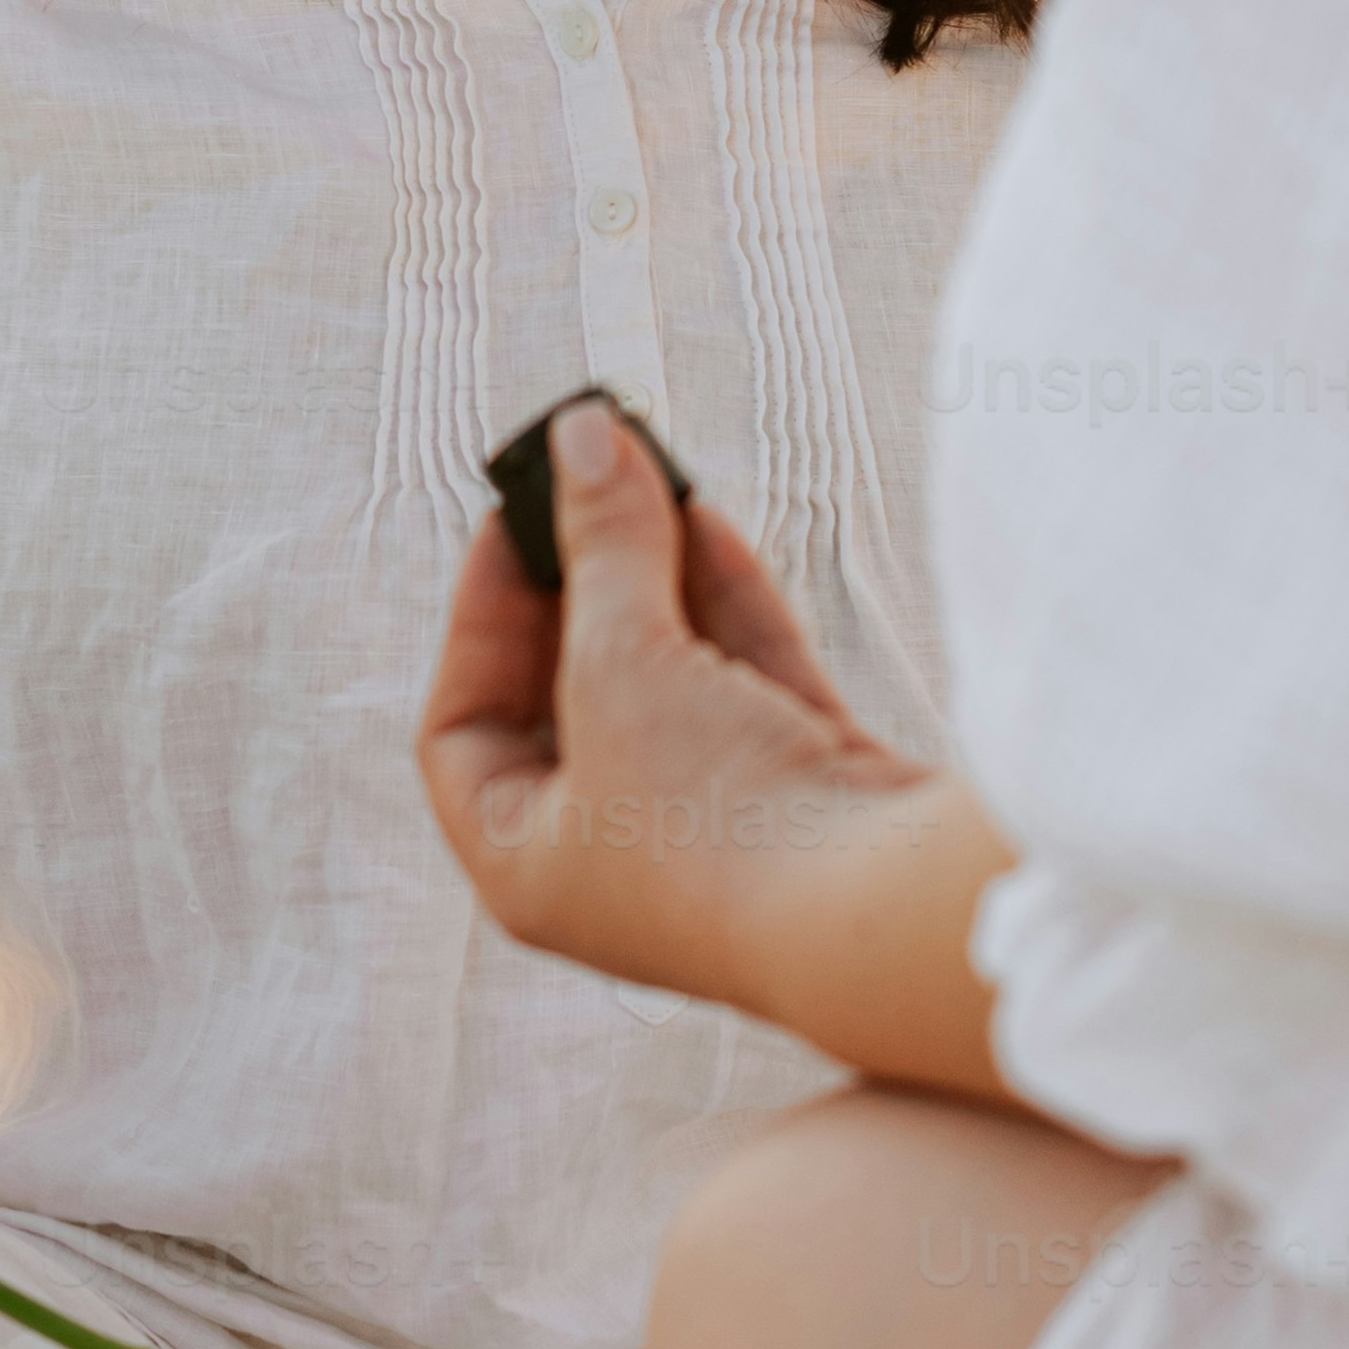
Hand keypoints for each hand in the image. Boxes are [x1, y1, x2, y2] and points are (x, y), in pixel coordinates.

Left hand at [417, 397, 941, 1021]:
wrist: (883, 911)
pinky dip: (728, 608)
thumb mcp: (618, 660)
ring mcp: (717, 830)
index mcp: (530, 866)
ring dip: (658, 578)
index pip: (466, 730)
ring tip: (651, 473)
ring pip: (669, 681)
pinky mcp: (805, 798)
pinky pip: (746, 687)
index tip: (508, 521)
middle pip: (572, 695)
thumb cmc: (713, 821)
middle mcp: (618, 860)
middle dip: (584, 583)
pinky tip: (710, 524)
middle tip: (589, 477)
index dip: (478, 618)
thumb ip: (601, 543)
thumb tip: (582, 436)